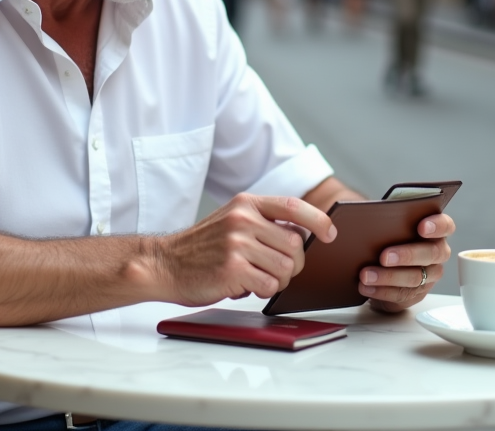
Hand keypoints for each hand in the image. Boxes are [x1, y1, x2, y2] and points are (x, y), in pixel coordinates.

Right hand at [156, 194, 336, 306]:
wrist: (163, 264)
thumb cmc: (202, 248)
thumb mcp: (231, 220)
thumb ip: (263, 222)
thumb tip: (303, 236)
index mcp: (246, 203)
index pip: (293, 206)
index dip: (318, 220)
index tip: (330, 234)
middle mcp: (243, 219)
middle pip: (295, 245)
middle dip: (293, 264)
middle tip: (274, 270)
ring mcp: (237, 244)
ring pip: (286, 267)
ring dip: (277, 280)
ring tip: (256, 278)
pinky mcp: (232, 269)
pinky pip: (269, 285)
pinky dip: (262, 290)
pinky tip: (244, 285)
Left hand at [358, 213, 454, 312]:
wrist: (374, 258)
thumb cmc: (384, 234)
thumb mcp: (384, 222)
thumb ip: (382, 216)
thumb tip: (358, 219)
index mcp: (434, 229)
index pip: (445, 225)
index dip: (437, 226)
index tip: (422, 227)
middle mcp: (437, 252)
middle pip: (431, 253)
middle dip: (407, 255)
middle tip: (384, 256)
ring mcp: (429, 275)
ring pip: (415, 277)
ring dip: (388, 277)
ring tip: (366, 275)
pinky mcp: (415, 294)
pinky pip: (401, 295)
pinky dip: (381, 291)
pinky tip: (365, 287)